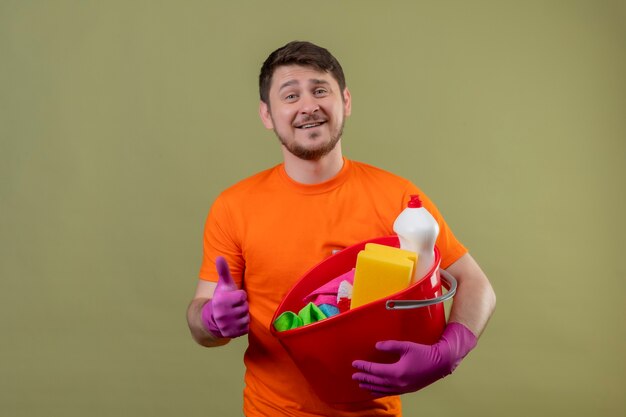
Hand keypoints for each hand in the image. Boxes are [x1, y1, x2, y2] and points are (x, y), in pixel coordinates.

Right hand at [201, 256, 249, 338]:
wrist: (211, 319)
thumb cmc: (221, 298)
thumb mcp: (222, 285)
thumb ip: (223, 271)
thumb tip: (219, 257)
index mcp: (220, 301)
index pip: (242, 296)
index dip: (239, 296)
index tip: (233, 297)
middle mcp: (222, 314)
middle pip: (245, 307)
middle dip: (241, 306)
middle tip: (233, 306)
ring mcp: (226, 325)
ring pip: (246, 318)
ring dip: (242, 316)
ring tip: (234, 314)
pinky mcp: (231, 334)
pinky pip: (245, 328)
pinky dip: (242, 325)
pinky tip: (235, 322)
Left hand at [352, 322, 476, 396]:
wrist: (441, 363)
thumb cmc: (424, 353)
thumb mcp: (406, 346)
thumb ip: (390, 346)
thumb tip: (377, 346)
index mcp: (397, 372)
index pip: (375, 370)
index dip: (364, 367)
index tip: (355, 364)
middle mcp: (398, 382)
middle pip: (376, 381)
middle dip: (364, 378)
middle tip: (354, 376)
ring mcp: (403, 387)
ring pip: (382, 389)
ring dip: (371, 387)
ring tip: (361, 385)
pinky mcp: (408, 389)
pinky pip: (390, 392)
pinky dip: (380, 391)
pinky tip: (376, 390)